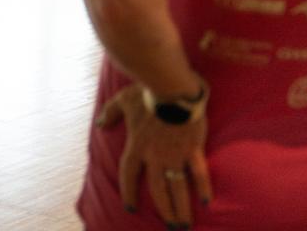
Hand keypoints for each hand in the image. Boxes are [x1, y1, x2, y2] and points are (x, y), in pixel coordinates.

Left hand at [97, 83, 212, 228]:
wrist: (171, 88)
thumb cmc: (145, 93)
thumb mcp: (121, 101)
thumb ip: (110, 114)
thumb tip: (100, 124)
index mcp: (136, 146)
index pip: (129, 175)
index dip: (128, 192)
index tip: (129, 207)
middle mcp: (154, 156)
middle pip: (157, 189)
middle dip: (163, 209)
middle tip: (169, 225)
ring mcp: (175, 155)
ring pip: (177, 187)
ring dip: (180, 207)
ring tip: (183, 223)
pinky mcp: (193, 149)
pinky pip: (199, 173)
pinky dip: (203, 187)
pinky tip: (205, 202)